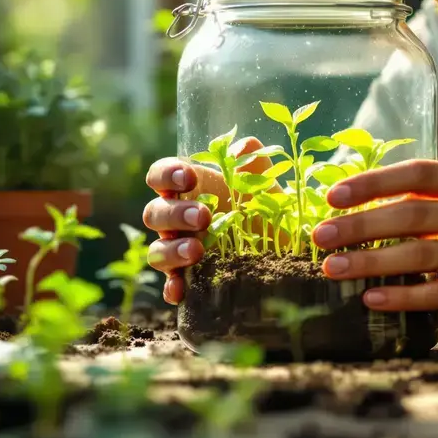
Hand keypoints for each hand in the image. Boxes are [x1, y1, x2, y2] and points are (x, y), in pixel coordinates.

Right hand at [142, 137, 272, 304]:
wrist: (282, 245)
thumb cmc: (263, 206)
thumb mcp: (263, 181)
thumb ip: (252, 159)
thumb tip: (243, 147)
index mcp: (187, 190)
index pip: (160, 176)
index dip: (167, 175)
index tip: (189, 178)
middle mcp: (176, 219)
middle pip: (155, 214)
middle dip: (175, 214)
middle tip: (203, 217)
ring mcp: (178, 249)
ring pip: (156, 250)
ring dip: (171, 250)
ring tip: (197, 251)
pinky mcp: (188, 278)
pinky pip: (170, 284)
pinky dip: (172, 287)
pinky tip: (180, 291)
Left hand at [310, 159, 437, 321]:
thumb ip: (434, 196)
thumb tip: (365, 201)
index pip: (416, 174)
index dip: (372, 182)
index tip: (333, 195)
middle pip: (409, 215)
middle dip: (359, 226)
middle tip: (321, 235)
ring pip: (418, 255)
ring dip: (370, 262)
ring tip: (333, 268)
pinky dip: (402, 296)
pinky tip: (371, 298)